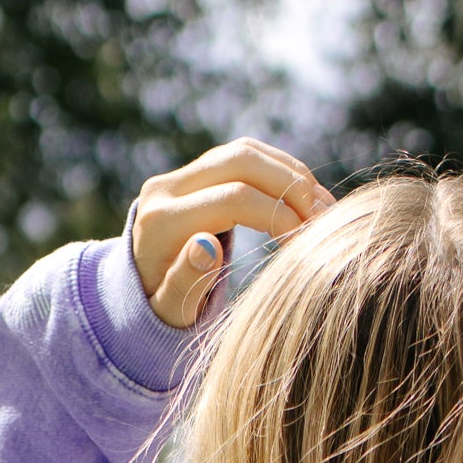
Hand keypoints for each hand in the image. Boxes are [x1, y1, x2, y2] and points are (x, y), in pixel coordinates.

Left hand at [131, 138, 335, 328]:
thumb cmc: (161, 310)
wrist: (139, 288)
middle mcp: (167, 187)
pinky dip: (281, 171)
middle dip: (289, 185)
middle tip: (322, 219)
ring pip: (245, 151)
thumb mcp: (170, 311)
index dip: (277, 214)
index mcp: (161, 221)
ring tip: (322, 208)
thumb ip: (185, 282)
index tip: (305, 241)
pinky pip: (245, 156)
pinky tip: (307, 198)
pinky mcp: (197, 172)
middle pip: (240, 160)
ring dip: (290, 174)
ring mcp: (181, 174)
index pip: (232, 198)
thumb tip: (206, 246)